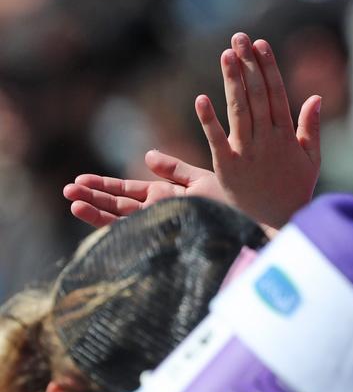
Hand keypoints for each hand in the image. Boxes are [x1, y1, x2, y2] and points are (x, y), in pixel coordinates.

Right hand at [64, 151, 226, 227]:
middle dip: (93, 196)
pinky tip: (97, 218)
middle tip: (66, 189)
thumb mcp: (201, 180)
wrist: (246, 225)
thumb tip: (146, 155)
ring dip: (96, 210)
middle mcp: (156, 211)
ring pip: (120, 218)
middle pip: (118, 203)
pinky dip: (115, 226)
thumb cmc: (229, 204)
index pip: (127, 190)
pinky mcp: (162, 235)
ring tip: (73, 202)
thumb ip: (174, 169)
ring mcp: (157, 224)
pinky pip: (134, 231)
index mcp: (164, 195)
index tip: (81, 180)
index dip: (105, 185)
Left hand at [195, 33, 321, 227]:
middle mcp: (267, 141)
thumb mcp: (310, 161)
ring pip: (240, 110)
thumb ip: (311, 128)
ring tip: (226, 54)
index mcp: (286, 136)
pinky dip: (209, 121)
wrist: (277, 228)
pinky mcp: (227, 170)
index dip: (268, 67)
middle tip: (238, 38)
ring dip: (233, 81)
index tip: (260, 44)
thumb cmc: (294, 194)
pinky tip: (201, 99)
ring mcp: (247, 154)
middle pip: (257, 95)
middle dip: (248, 65)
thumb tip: (314, 96)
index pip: (276, 93)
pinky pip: (216, 141)